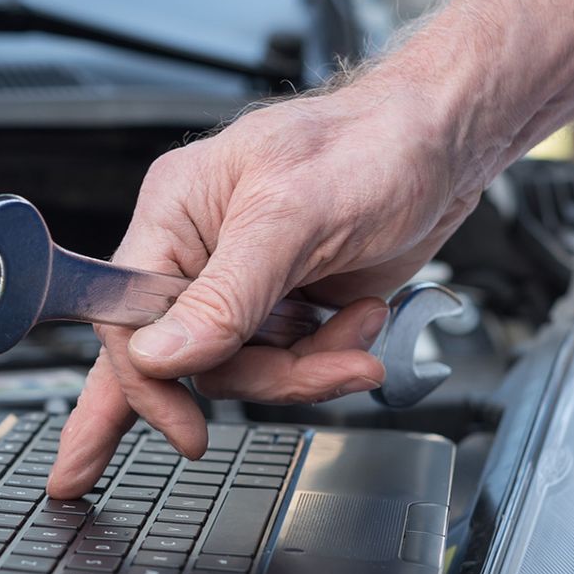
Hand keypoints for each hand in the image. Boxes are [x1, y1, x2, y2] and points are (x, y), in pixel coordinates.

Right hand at [47, 79, 480, 495]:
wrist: (446, 146)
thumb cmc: (372, 144)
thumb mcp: (294, 217)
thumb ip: (224, 294)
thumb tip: (160, 356)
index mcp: (175, 215)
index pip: (127, 317)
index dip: (149, 381)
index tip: (184, 429)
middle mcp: (199, 254)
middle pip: (182, 358)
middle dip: (246, 380)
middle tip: (286, 388)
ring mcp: (242, 286)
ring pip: (240, 371)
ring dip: (304, 369)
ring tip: (356, 336)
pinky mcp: (284, 310)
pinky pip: (284, 368)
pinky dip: (328, 362)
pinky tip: (361, 326)